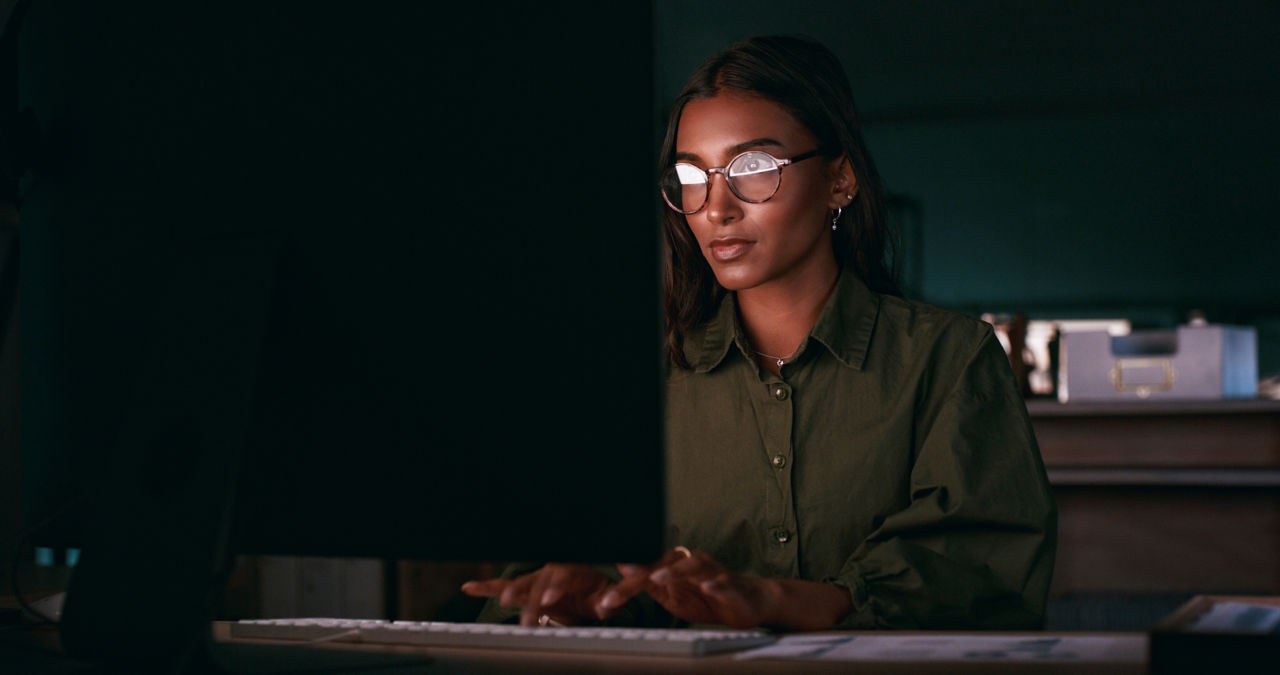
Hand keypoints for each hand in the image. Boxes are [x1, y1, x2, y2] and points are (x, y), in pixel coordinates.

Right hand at [461, 563, 618, 626]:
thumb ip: (607, 603)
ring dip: (511, 592)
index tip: (549, 600)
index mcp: (574, 571)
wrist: (588, 589)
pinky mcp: (525, 589)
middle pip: (540, 583)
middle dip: (532, 600)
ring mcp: (537, 579)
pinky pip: (503, 586)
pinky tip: (469, 588)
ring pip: (522, 584)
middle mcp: (552, 572)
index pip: (564, 576)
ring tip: (504, 602)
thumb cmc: (598, 593)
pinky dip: (486, 588)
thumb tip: (605, 605)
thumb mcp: (607, 598)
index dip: (556, 587)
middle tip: (527, 618)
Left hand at [612, 547, 854, 629]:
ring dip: (673, 572)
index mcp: (674, 566)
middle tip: (617, 595)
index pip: (645, 573)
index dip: (624, 587)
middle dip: (638, 579)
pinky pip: (722, 583)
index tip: (605, 601)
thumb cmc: (709, 598)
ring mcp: (711, 572)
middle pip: (661, 566)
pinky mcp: (730, 584)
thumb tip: (624, 566)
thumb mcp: (674, 596)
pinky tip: (706, 589)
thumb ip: (650, 583)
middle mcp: (690, 563)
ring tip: (657, 579)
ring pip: (691, 567)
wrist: (750, 602)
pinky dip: (714, 585)